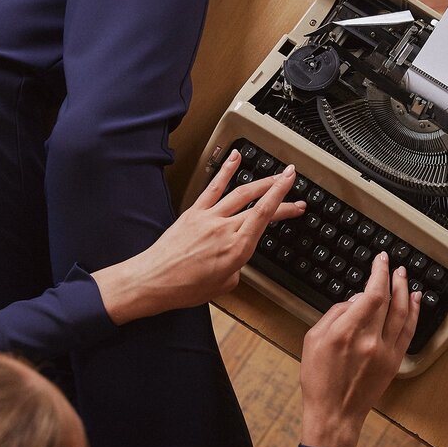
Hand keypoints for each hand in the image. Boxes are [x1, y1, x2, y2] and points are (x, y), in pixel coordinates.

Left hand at [93, 149, 304, 322]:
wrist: (153, 281)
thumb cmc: (184, 288)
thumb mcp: (223, 287)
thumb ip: (236, 269)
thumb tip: (236, 261)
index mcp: (237, 249)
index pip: (265, 215)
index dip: (282, 198)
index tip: (293, 188)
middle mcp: (225, 229)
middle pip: (258, 204)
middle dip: (280, 194)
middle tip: (294, 190)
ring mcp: (209, 217)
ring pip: (240, 192)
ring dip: (261, 181)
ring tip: (274, 174)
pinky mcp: (194, 212)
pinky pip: (214, 186)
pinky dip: (226, 170)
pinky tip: (235, 158)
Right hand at [299, 252, 419, 446]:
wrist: (334, 413)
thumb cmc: (319, 379)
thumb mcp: (312, 339)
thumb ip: (334, 314)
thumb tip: (354, 301)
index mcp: (346, 332)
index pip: (371, 294)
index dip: (379, 273)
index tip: (380, 261)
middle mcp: (370, 340)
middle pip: (388, 300)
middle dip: (391, 277)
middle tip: (391, 264)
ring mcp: (385, 351)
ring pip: (402, 313)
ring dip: (405, 290)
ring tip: (404, 276)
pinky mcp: (394, 361)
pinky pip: (408, 331)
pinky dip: (414, 312)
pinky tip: (415, 300)